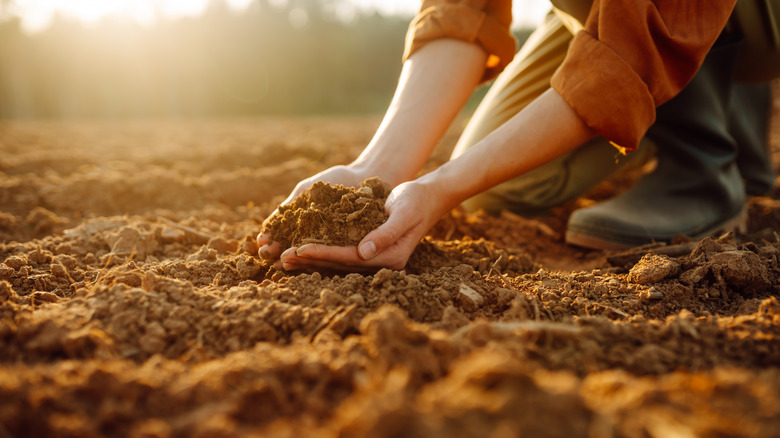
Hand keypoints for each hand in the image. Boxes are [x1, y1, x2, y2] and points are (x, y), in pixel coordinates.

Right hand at [257, 164, 373, 260]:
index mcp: (302, 222)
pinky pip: (332, 250)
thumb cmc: (335, 181)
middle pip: (293, 245)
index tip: (262, 242)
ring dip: (295, 258)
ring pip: (309, 251)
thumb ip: (291, 204)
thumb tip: (269, 223)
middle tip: (268, 257)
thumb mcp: (308, 191)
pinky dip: (318, 255)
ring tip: (283, 262)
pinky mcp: (348, 244)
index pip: (283, 233)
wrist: (364, 176)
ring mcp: (330, 241)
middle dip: (280, 251)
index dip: (272, 238)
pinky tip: (307, 257)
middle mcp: (314, 234)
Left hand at [278, 180, 446, 271]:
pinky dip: (320, 253)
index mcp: (391, 257)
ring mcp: (375, 259)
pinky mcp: (368, 251)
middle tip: (282, 258)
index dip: (322, 254)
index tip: (298, 249)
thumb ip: (386, 233)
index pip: (349, 257)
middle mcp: (382, 263)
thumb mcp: (404, 212)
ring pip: (337, 262)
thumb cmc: (416, 200)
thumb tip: (364, 252)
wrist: (428, 198)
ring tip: (284, 259)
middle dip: (310, 260)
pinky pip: (341, 255)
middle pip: (340, 264)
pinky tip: (301, 251)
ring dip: (311, 261)